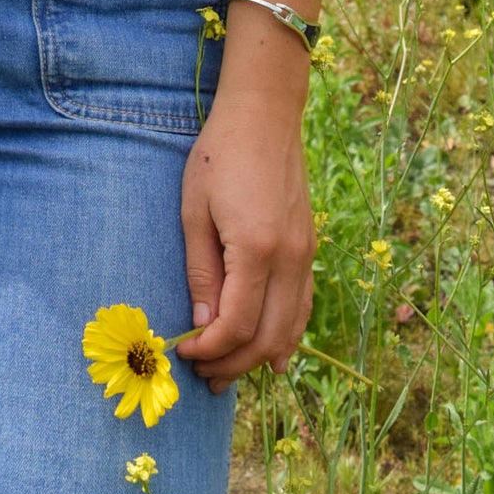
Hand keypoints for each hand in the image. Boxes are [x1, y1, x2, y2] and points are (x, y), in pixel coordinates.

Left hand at [174, 99, 314, 387]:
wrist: (264, 116)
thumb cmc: (219, 155)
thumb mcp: (194, 211)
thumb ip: (201, 271)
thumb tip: (203, 323)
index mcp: (256, 250)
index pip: (236, 325)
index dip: (210, 349)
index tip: (185, 353)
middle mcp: (290, 259)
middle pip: (267, 337)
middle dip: (233, 364)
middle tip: (204, 377)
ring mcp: (305, 254)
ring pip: (290, 327)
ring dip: (260, 357)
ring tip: (230, 375)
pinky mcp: (309, 246)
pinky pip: (302, 305)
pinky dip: (288, 335)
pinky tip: (275, 356)